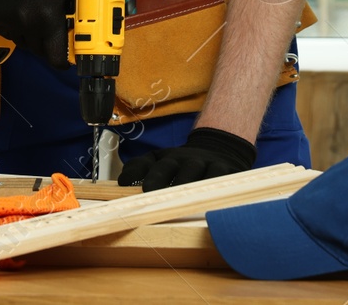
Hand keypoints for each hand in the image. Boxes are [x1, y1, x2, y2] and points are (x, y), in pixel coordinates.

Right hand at [0, 0, 74, 69]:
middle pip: (36, 50)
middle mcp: (25, 20)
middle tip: (49, 32)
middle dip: (45, 44)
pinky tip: (17, 7)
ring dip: (27, 33)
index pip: (55, 56)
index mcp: (48, 16)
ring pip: (19, 40)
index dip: (61, 60)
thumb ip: (76, 10)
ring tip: (32, 13)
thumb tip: (83, 30)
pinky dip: (10, 23)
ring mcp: (6, 17)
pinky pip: (3, 29)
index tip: (63, 59)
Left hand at [118, 127, 255, 190]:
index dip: (135, 171)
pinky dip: (213, 184)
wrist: (220, 149)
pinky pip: (219, 176)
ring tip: (177, 197)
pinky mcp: (225, 169)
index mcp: (167, 158)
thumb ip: (142, 167)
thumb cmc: (186, 164)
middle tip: (148, 191)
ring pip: (193, 171)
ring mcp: (204, 162)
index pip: (147, 163)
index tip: (123, 182)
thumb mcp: (164, 161)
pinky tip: (208, 195)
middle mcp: (183, 159)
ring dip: (184, 182)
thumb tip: (123, 179)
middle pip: (168, 166)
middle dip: (157, 177)